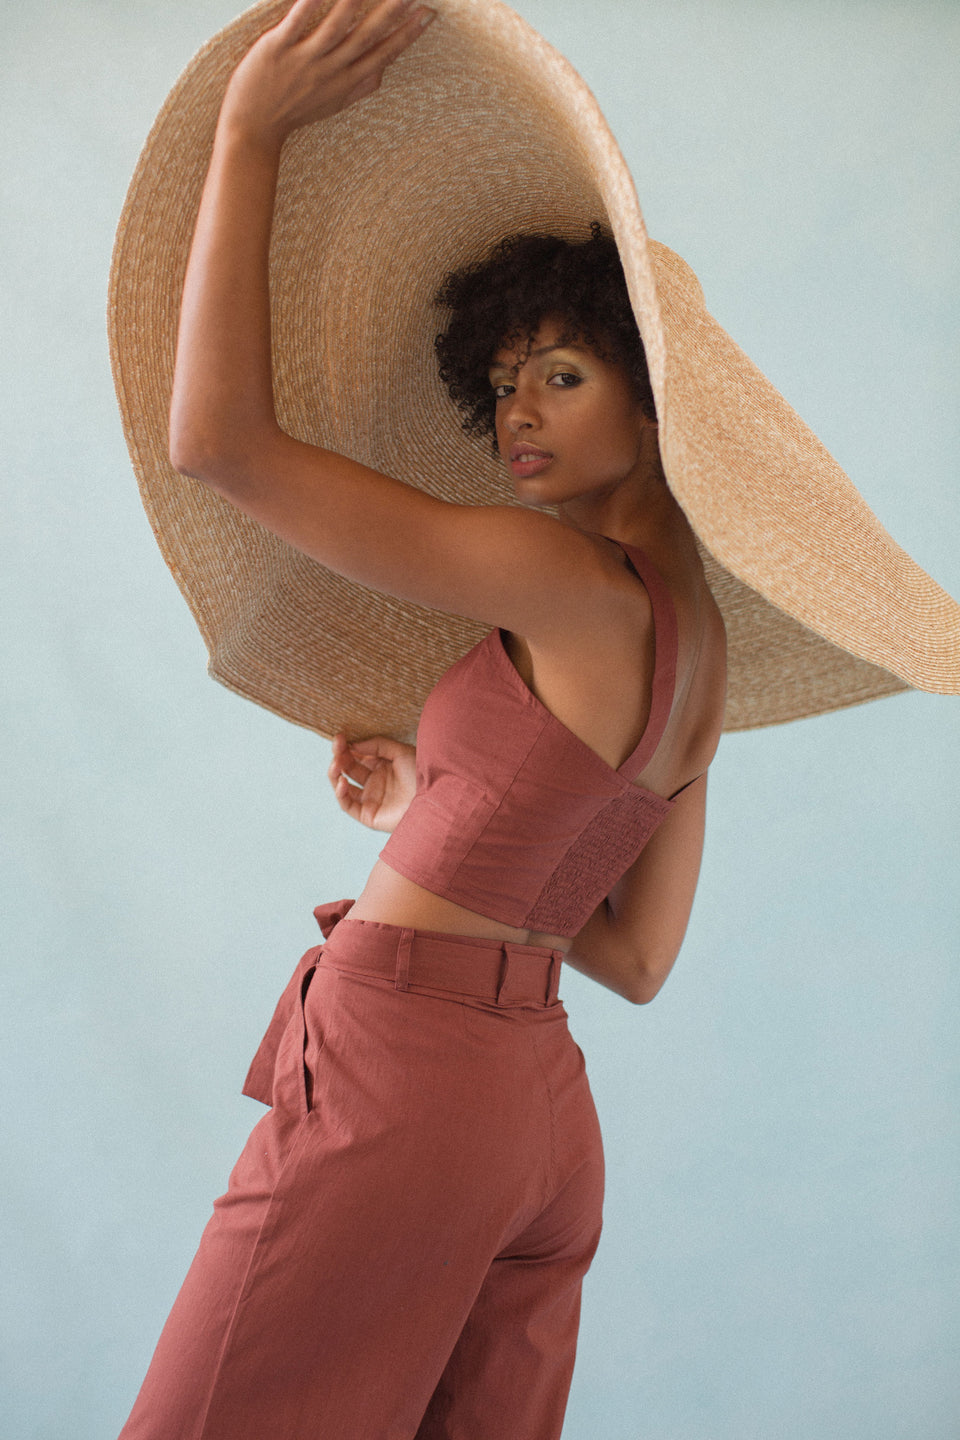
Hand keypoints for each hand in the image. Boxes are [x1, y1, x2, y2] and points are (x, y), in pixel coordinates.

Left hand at [221, 0, 436, 148]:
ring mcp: (305, 60)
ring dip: (354, 3)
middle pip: (366, 37)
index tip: (428, 14)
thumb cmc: (293, 112)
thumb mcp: (332, 104)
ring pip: (336, 28)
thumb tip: (384, 71)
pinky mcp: (279, 49)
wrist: (253, 128)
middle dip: (392, 13)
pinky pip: (297, 22)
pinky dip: (309, 4)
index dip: (407, 35)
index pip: (383, 54)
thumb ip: (359, 86)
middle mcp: (330, 70)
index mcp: (345, 82)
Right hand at [327, 731, 417, 831]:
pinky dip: (340, 793)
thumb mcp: (401, 751)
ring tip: (335, 763)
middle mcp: (376, 782)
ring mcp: (371, 799)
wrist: (433, 799)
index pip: (359, 755)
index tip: (340, 736)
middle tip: (337, 745)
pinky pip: (347, 805)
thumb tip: (353, 743)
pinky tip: (342, 781)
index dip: (348, 746)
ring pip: (343, 786)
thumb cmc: (422, 774)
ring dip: (335, 774)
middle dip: (340, 756)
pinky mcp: (368, 815)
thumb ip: (378, 744)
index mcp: (384, 767)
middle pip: (349, 768)